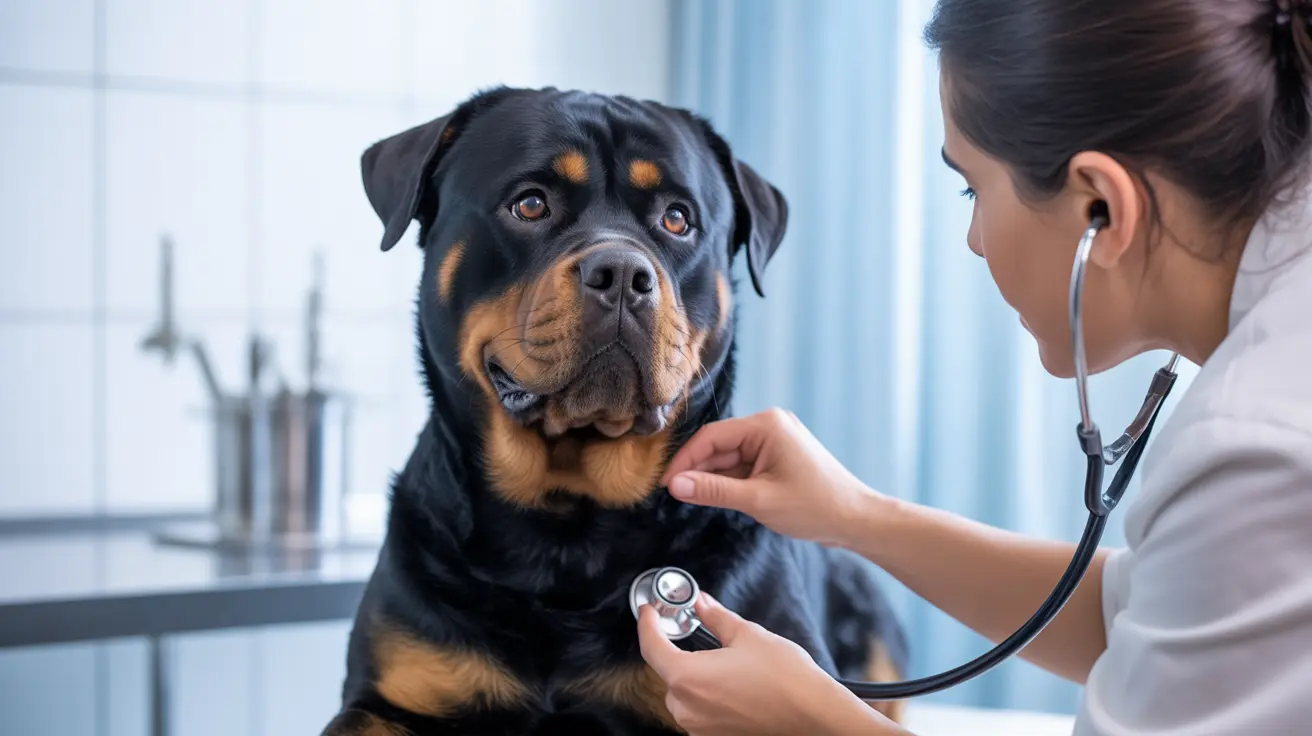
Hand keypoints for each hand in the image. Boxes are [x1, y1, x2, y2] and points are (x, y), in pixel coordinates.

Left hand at [637, 594, 905, 735]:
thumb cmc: (786, 680)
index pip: (651, 648)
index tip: (649, 614)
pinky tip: (729, 682)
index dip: (647, 625)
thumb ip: (716, 618)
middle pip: (668, 672)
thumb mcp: (748, 636)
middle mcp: (687, 707)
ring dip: (692, 674)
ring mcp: (700, 727)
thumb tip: (702, 604)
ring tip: (720, 659)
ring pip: (682, 693)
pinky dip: (706, 693)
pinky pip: (698, 710)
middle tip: (689, 630)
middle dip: (677, 650)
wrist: (814, 716)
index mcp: (687, 678)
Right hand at [661, 408, 876, 545]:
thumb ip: (713, 490)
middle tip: (672, 494)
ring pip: (729, 457)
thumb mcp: (758, 500)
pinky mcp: (778, 457)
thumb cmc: (815, 507)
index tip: (665, 483)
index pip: (712, 437)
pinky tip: (715, 496)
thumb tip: (675, 485)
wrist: (856, 520)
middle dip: (696, 468)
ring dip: (712, 476)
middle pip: (719, 445)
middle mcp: (769, 426)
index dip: (685, 460)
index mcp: (766, 425)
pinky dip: (729, 480)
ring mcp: (775, 441)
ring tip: (691, 498)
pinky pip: (744, 465)